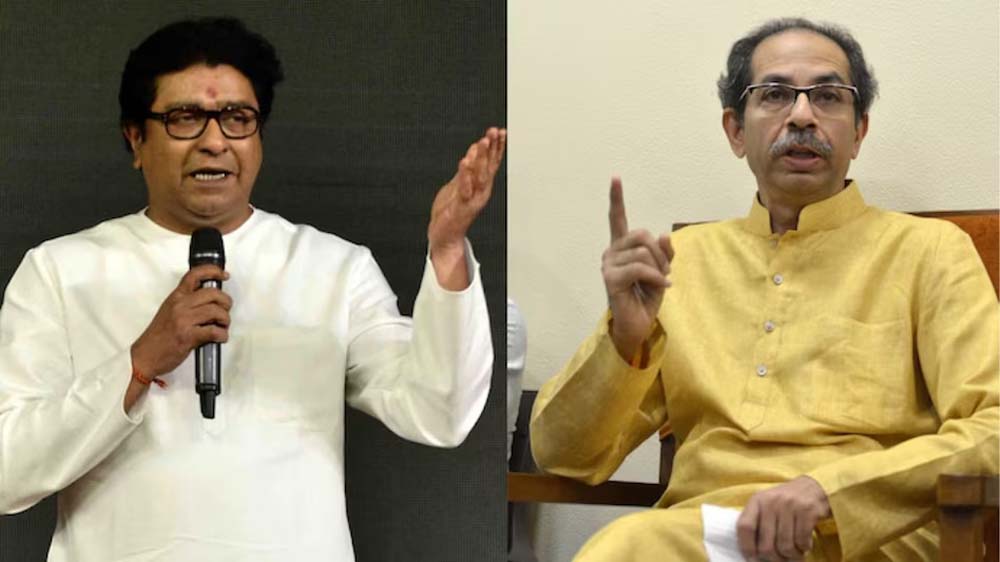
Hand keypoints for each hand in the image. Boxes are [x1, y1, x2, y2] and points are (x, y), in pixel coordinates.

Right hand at [130, 265, 231, 378]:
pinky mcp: (188, 336)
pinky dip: (222, 335)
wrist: (144, 356)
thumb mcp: (169, 311)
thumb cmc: (158, 336)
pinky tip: (219, 337)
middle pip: (213, 293)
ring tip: (222, 326)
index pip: (195, 275)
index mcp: (176, 297)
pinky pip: (214, 331)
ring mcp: (183, 320)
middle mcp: (180, 305)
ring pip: (217, 311)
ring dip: (225, 320)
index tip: (224, 275)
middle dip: (226, 302)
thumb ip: (187, 302)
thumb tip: (210, 299)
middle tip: (225, 310)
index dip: (213, 271)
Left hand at [427, 127, 506, 289]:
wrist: (445, 236)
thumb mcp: (459, 184)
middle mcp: (480, 192)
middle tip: (494, 133)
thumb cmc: (451, 212)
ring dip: (481, 159)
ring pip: (479, 176)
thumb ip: (468, 168)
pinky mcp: (461, 207)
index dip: (497, 147)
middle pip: (488, 167)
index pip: (491, 163)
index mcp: (480, 185)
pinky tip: (465, 163)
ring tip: (482, 143)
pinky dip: (465, 176)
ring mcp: (472, 199)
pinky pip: (464, 189)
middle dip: (492, 149)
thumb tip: (474, 149)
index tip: (500, 132)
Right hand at [602, 177, 672, 360]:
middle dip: (660, 253)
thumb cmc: (646, 297)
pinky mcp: (610, 278)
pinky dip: (656, 276)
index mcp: (622, 248)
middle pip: (642, 234)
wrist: (638, 325)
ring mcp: (608, 265)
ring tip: (660, 282)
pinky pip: (640, 267)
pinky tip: (661, 286)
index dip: (617, 199)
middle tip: (664, 272)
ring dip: (659, 268)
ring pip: (643, 252)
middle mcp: (611, 252)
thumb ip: (664, 252)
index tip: (616, 178)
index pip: (617, 219)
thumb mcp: (662, 271)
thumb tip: (662, 235)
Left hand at [736, 476, 831, 561]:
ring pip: (785, 546)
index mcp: (757, 500)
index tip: (752, 558)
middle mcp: (771, 501)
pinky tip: (804, 544)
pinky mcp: (808, 510)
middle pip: (766, 545)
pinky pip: (802, 541)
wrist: (813, 487)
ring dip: (791, 555)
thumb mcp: (767, 506)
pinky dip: (804, 548)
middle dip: (773, 558)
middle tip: (779, 559)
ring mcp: (790, 505)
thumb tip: (753, 556)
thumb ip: (758, 524)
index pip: (744, 527)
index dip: (746, 546)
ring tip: (794, 553)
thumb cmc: (786, 503)